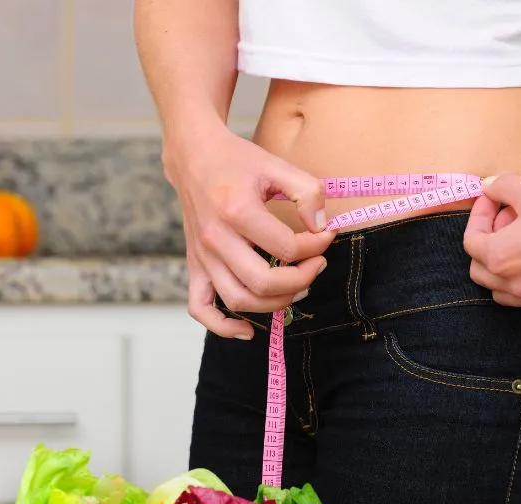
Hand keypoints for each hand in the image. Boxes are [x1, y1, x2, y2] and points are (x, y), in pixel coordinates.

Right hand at [163, 127, 334, 339]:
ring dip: (275, 304)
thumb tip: (321, 229)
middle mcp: (215, 238)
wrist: (194, 157)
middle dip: (301, 280)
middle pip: (263, 282)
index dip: (315, 246)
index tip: (326, 235)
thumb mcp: (277, 164)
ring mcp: (202, 256)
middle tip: (317, 265)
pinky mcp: (194, 265)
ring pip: (239, 300)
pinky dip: (223, 327)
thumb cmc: (237, 161)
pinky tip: (249, 329)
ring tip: (297, 288)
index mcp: (236, 210)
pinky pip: (200, 308)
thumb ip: (307, 192)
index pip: (286, 247)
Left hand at [462, 172, 520, 320]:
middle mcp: (518, 285)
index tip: (493, 201)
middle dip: (487, 246)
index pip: (471, 243)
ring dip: (505, 273)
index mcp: (501, 258)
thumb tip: (487, 187)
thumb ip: (500, 189)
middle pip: (482, 272)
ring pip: (505, 295)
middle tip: (508, 220)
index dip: (479, 216)